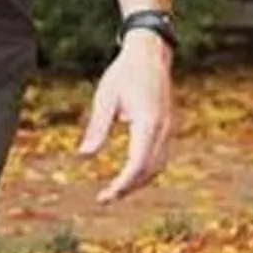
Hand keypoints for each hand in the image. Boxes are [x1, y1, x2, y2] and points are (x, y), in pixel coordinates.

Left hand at [77, 34, 174, 203]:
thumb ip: (97, 128)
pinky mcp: (167, 126)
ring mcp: (168, 128)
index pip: (137, 165)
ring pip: (158, 166)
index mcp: (147, 123)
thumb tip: (84, 156)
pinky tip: (130, 174)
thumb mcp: (105, 98)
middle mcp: (162, 129)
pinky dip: (146, 170)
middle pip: (149, 171)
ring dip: (139, 182)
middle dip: (128, 188)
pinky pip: (160, 156)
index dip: (121, 185)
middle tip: (105, 198)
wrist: (149, 53)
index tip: (104, 197)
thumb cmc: (124, 73)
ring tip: (116, 190)